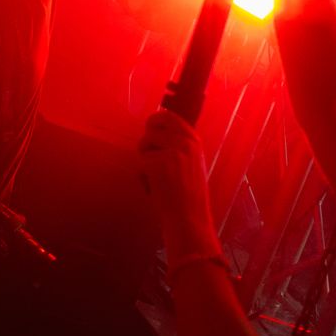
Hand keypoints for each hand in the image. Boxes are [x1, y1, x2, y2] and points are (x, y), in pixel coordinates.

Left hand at [137, 109, 217, 258]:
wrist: (189, 218)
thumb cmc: (190, 197)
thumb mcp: (194, 164)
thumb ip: (180, 147)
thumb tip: (158, 132)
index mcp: (194, 142)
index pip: (171, 117)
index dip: (157, 119)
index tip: (151, 125)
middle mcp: (184, 142)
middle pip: (154, 123)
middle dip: (147, 134)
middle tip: (146, 148)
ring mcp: (171, 152)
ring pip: (144, 144)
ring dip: (144, 159)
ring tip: (156, 178)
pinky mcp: (156, 163)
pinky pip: (140, 163)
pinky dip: (143, 176)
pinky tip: (154, 189)